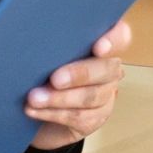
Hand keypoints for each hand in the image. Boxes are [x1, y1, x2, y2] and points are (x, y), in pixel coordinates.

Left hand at [25, 19, 131, 149]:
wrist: (42, 105)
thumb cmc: (44, 68)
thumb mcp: (49, 52)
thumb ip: (52, 43)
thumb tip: (32, 35)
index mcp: (101, 43)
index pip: (120, 36)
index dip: (113, 40)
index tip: (98, 47)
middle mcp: (109, 68)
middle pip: (106, 69)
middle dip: (79, 74)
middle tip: (55, 79)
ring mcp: (105, 94)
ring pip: (90, 97)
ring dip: (59, 98)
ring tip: (34, 98)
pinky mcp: (96, 117)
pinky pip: (78, 116)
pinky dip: (52, 113)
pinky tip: (33, 110)